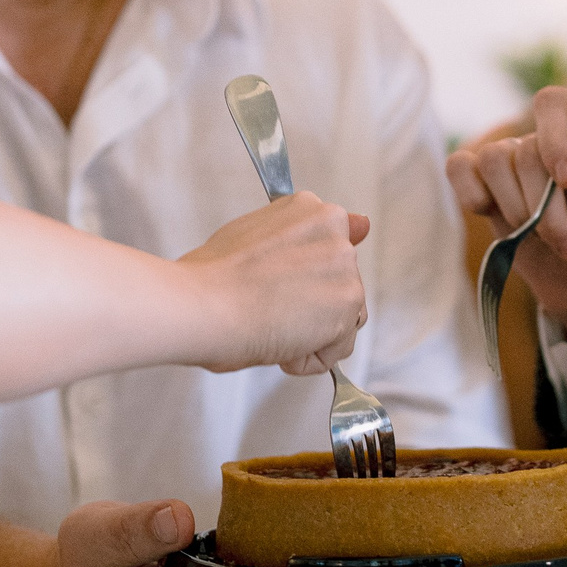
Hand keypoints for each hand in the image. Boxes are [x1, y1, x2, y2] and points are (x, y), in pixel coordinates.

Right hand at [179, 193, 371, 374]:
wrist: (203, 304)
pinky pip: (336, 349)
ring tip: (270, 323)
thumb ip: (304, 232)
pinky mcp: (348, 303)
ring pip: (341, 319)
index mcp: (309, 209)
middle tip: (266, 306)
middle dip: (308, 306)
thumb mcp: (256, 233)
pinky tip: (279, 341)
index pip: (328, 250)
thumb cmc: (213, 275)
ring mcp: (346, 267)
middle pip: (337, 285)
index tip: (281, 286)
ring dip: (309, 333)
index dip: (305, 277)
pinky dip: (307, 357)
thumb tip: (363, 223)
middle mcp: (335, 232)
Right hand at [446, 88, 566, 345]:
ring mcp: (524, 165)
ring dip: (519, 210)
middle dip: (544, 204)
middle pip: (523, 147)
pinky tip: (485, 211)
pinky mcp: (496, 192)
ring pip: (493, 161)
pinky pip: (461, 168)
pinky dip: (468, 189)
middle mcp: (559, 139)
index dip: (554, 139)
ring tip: (553, 245)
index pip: (557, 104)